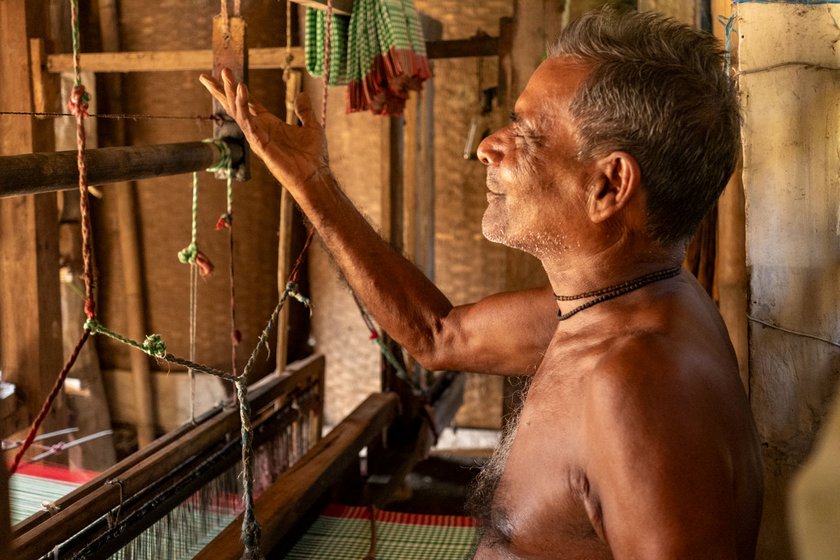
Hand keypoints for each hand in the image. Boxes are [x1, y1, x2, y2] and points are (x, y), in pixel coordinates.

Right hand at [199, 68, 328, 189]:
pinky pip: (247, 123)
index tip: (223, 74)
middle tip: (206, 75)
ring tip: (226, 76)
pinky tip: (241, 91)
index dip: (235, 88)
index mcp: (269, 124)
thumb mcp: (311, 126)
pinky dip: (243, 106)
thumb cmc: (312, 156)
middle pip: (235, 106)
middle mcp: (259, 129)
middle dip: (221, 91)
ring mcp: (257, 137)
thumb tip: (302, 94)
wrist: (314, 176)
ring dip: (231, 93)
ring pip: (238, 112)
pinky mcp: (260, 144)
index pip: (247, 103)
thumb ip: (304, 111)